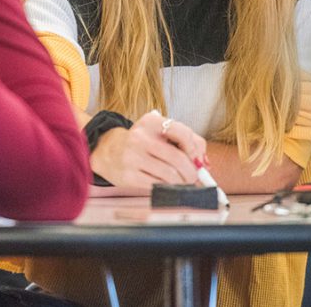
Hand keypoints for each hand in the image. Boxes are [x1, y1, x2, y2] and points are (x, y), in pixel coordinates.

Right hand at [89, 111, 206, 192]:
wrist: (108, 151)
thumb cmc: (142, 143)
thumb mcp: (159, 132)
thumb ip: (186, 140)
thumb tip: (202, 162)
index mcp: (150, 122)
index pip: (182, 133)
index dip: (194, 148)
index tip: (195, 157)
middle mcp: (140, 138)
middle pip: (178, 158)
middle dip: (191, 172)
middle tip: (193, 177)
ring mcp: (132, 158)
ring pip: (170, 175)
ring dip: (181, 182)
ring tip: (181, 182)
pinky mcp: (128, 176)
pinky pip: (157, 185)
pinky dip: (168, 188)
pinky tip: (168, 185)